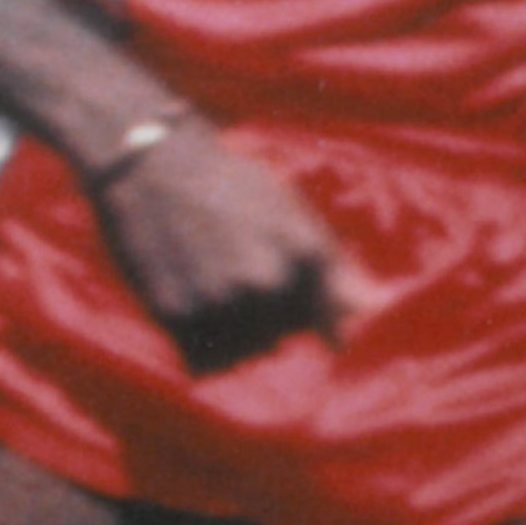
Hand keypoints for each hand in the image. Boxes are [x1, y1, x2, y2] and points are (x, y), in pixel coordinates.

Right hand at [87, 116, 338, 374]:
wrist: (149, 162)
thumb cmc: (226, 181)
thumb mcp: (290, 211)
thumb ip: (335, 266)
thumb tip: (377, 308)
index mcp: (305, 254)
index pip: (327, 325)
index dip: (312, 318)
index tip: (299, 309)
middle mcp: (268, 283)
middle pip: (280, 339)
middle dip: (265, 319)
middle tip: (232, 272)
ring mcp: (221, 302)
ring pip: (242, 355)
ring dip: (231, 337)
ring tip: (209, 288)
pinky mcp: (175, 314)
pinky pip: (203, 362)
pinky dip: (198, 344)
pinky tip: (190, 305)